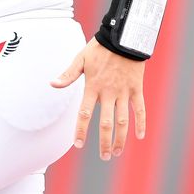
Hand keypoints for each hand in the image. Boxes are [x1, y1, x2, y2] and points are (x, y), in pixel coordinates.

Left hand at [51, 39, 146, 160]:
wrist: (123, 37)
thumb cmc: (100, 48)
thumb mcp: (80, 58)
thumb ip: (68, 74)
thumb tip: (52, 84)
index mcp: (93, 87)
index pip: (84, 114)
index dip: (81, 130)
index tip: (78, 144)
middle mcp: (109, 92)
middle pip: (106, 123)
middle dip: (104, 142)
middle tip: (104, 156)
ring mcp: (124, 92)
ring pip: (123, 121)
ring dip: (121, 138)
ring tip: (117, 152)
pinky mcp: (136, 89)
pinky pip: (140, 109)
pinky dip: (141, 123)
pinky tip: (140, 136)